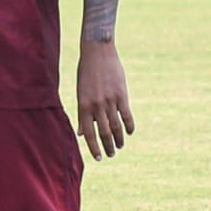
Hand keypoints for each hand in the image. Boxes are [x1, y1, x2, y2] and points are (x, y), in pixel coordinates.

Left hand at [76, 39, 133, 160]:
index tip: (98, 158)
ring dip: (118, 139)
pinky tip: (130, 133)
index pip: (88, 133)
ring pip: (116, 127)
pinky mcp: (122, 95)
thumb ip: (82, 114)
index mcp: (83, 106)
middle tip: (111, 155)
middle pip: (104, 133)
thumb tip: (81, 133)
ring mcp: (110, 101)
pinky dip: (129, 126)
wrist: (97, 52)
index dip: (93, 148)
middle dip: (107, 147)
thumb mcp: (80, 92)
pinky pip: (127, 115)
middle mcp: (96, 106)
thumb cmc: (86, 72)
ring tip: (120, 146)